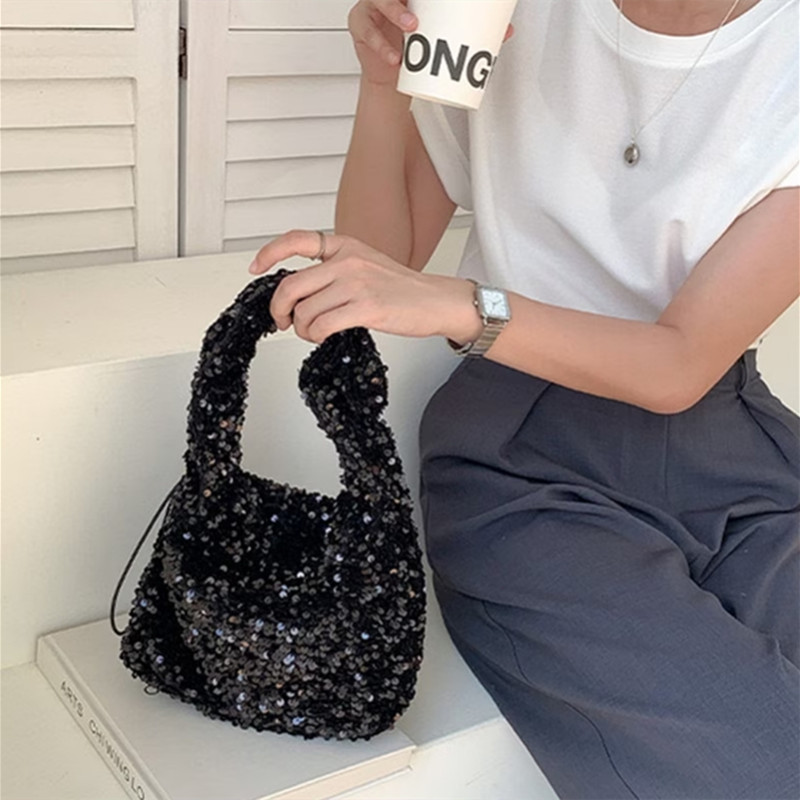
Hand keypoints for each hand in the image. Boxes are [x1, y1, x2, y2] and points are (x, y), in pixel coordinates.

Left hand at [248, 230, 481, 345]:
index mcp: (345, 246)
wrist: (436, 300)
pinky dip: (316, 337)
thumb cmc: (402, 289)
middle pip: (290, 286)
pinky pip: (321, 327)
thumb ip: (334, 270)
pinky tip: (325, 337)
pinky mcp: (366, 308)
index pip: (297, 240)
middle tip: (283, 321)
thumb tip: (299, 293)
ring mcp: (356, 284)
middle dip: (279, 310)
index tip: (255, 268)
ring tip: (314, 333)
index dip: (269, 254)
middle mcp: (347, 260)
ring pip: (304, 312)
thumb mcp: (366, 264)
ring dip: (302, 329)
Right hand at [347, 0, 513, 87]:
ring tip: (411, 27)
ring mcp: (373, 6)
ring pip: (380, 1)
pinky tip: (394, 58)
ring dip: (395, 12)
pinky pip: (368, 33)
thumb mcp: (442, 36)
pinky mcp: (361, 27)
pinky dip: (382, 47)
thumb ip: (471, 31)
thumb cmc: (415, 48)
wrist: (391, 77)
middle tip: (420, 11)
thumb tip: (507, 32)